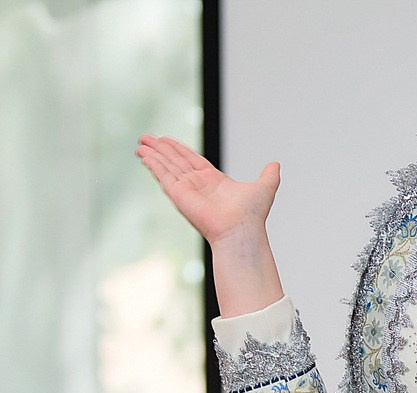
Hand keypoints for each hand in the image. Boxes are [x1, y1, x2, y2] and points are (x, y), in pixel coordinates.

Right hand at [135, 134, 278, 245]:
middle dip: (161, 148)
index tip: (165, 140)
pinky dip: (153, 164)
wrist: (241, 231)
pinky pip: (163, 175)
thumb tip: (276, 165)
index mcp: (213, 181)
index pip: (191, 160)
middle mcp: (198, 185)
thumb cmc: (252, 216)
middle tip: (146, 137)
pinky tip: (144, 155)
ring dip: (153, 154)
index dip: (178, 149)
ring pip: (166, 166)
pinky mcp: (179, 195)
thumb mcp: (264, 188)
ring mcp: (187, 190)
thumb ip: (269, 175)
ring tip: (141, 143)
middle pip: (175, 161)